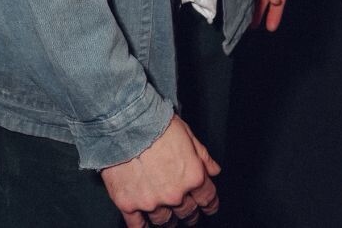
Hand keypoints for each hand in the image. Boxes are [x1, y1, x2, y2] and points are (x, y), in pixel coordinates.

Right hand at [100, 115, 219, 225]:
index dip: (210, 204)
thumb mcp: (188, 134)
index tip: (209, 207)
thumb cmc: (157, 124)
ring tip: (167, 217)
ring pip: (164, 221)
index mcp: (192, 176)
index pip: (208, 199)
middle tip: (188, 213)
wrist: (127, 124)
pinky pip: (137, 226)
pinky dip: (142, 227)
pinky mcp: (129, 204)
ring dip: (168, 220)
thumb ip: (203, 156)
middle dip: (189, 214)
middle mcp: (174, 194)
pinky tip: (145, 224)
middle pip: (187, 213)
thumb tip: (214, 170)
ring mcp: (151, 202)